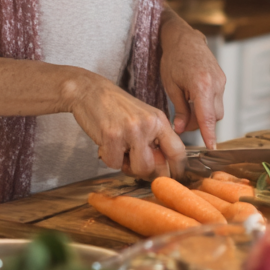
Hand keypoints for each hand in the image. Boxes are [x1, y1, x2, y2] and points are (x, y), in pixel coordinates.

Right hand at [66, 72, 185, 179]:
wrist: (91, 91)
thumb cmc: (117, 107)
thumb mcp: (143, 117)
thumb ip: (153, 139)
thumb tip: (161, 167)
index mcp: (159, 120)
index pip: (178, 150)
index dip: (178, 169)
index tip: (174, 178)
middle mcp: (149, 125)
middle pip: (156, 167)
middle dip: (144, 171)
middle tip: (132, 161)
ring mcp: (131, 130)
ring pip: (137, 168)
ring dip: (126, 165)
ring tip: (119, 150)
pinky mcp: (112, 135)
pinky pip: (114, 164)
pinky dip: (108, 158)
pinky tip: (106, 143)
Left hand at [160, 12, 225, 148]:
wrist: (185, 38)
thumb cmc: (174, 59)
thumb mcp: (171, 86)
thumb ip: (179, 110)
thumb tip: (181, 130)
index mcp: (201, 85)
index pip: (208, 117)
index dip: (210, 135)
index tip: (212, 148)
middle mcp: (215, 83)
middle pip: (214, 116)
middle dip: (200, 124)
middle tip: (182, 121)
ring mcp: (221, 81)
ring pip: (217, 109)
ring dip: (204, 114)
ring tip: (187, 107)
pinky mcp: (222, 79)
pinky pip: (217, 99)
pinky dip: (207, 104)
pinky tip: (194, 98)